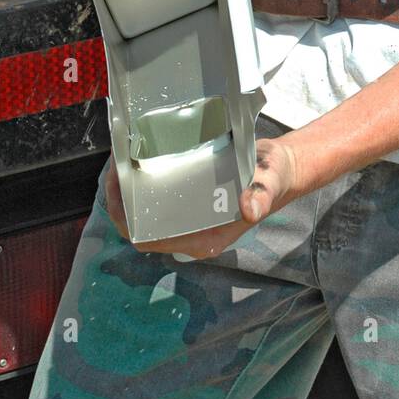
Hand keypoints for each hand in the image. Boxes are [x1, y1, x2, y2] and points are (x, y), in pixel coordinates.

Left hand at [101, 133, 301, 259]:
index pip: (147, 240)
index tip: (117, 184)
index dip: (124, 217)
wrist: (282, 169)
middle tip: (116, 164)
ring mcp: (189, 220)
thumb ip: (261, 196)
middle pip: (139, 227)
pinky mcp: (189, 204)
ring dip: (128, 191)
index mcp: (203, 238)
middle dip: (120, 199)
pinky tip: (138, 159)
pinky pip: (155, 201)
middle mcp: (191, 234)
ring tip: (123, 158)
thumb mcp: (269, 182)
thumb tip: (250, 208)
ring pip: (144, 213)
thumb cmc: (274, 177)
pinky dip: (142, 183)